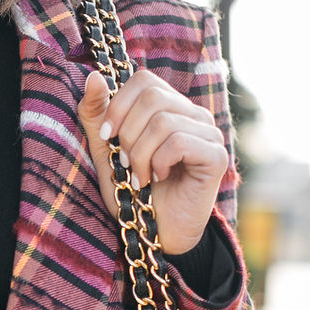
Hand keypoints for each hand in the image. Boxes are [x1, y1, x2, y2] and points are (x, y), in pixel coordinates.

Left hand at [79, 68, 228, 255]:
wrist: (153, 234)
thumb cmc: (132, 193)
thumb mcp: (105, 152)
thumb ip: (96, 115)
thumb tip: (93, 76)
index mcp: (168, 108)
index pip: (144, 79)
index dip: (119, 105)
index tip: (107, 137)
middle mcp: (192, 115)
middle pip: (153, 97)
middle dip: (128, 134)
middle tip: (126, 163)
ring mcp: (208, 133)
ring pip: (164, 122)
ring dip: (140, 155)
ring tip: (140, 177)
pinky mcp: (216, 156)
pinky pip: (179, 142)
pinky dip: (158, 163)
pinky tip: (159, 179)